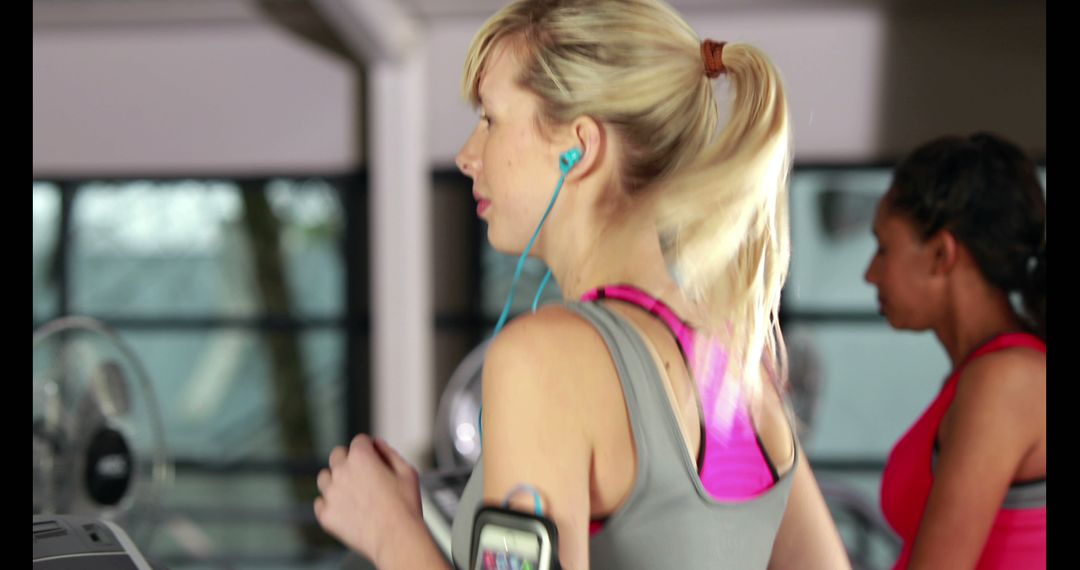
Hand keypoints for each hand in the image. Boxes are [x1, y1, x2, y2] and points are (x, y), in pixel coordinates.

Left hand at [314, 434, 422, 561]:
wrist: (396, 538)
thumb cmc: (405, 507)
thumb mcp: (407, 472)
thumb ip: (390, 452)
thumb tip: (378, 445)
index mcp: (361, 457)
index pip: (359, 440)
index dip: (369, 448)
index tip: (373, 457)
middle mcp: (341, 471)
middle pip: (337, 455)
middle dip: (349, 459)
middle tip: (362, 474)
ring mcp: (331, 493)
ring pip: (324, 477)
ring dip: (336, 480)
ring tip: (353, 493)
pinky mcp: (326, 514)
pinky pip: (320, 502)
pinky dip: (330, 504)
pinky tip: (345, 509)